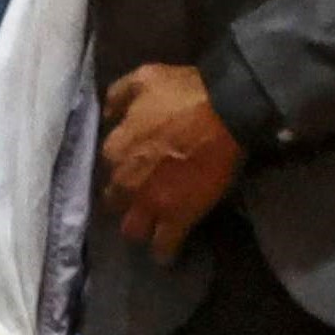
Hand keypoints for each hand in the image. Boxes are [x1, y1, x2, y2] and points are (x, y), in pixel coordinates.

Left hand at [99, 61, 241, 261]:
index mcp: (115, 148)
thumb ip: (118, 96)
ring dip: (140, 227)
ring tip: (151, 225)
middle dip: (125, 201)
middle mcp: (125, 181)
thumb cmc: (187, 92)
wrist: (228, 111)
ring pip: (132, 229)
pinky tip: (165, 256)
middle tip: (142, 197)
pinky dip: (163, 252)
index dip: (121, 167)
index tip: (132, 166)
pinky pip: (163, 246)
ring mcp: (150, 202)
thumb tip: (107, 115)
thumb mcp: (144, 78)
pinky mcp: (177, 218)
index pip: (107, 166)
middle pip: (116, 202)